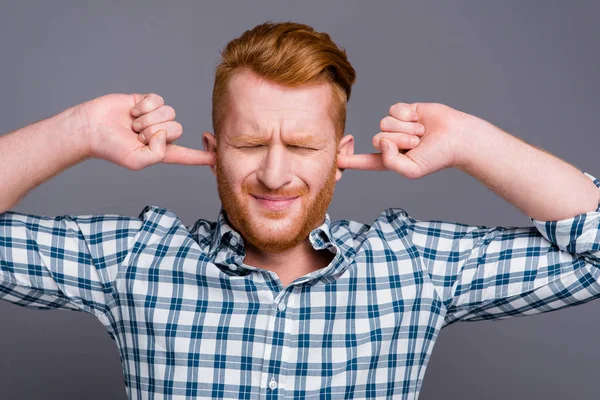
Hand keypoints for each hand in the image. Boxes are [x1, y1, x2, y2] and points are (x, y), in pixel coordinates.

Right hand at [79, 93, 215, 169]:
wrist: (90, 128)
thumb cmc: (111, 148)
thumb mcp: (137, 161)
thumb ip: (158, 154)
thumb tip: (165, 135)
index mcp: (161, 152)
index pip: (186, 155)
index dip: (202, 157)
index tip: (218, 158)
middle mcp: (160, 134)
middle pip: (177, 128)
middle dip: (154, 130)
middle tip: (135, 134)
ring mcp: (155, 117)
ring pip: (169, 113)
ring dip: (148, 118)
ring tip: (132, 123)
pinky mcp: (147, 101)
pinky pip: (159, 100)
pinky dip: (145, 105)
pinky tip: (132, 111)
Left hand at [337, 102, 470, 178]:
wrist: (457, 137)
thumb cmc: (438, 157)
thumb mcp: (412, 170)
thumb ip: (391, 162)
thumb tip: (381, 142)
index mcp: (390, 160)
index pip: (365, 161)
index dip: (349, 160)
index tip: (334, 160)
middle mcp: (391, 142)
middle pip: (378, 138)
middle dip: (400, 140)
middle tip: (418, 143)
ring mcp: (397, 126)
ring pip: (385, 122)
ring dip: (406, 128)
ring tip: (421, 133)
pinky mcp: (404, 111)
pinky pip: (394, 110)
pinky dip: (407, 115)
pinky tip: (420, 119)